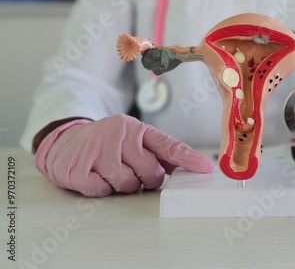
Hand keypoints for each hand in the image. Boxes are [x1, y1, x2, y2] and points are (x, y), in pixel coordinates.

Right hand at [35, 114, 213, 196]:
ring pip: (127, 184)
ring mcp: (96, 149)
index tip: (205, 168)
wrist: (65, 141)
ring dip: (122, 185)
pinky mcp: (78, 167)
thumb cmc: (107, 144)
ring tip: (111, 171)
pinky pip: (102, 191)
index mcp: (136, 128)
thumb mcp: (133, 140)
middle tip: (132, 170)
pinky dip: (101, 189)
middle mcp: (118, 134)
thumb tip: (188, 165)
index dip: (188, 158)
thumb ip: (158, 152)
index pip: (167, 144)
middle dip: (145, 178)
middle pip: (150, 172)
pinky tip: (95, 176)